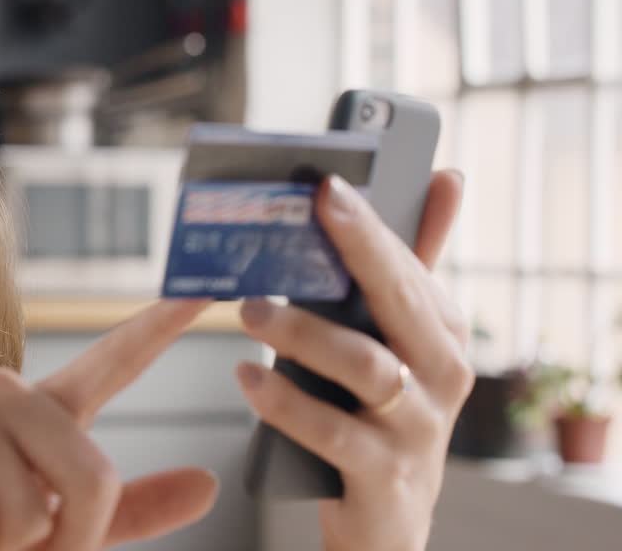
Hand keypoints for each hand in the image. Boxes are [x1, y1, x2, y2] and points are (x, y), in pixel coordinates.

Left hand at [234, 170, 471, 550]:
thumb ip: (409, 265)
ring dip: (303, 332)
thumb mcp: (400, 341)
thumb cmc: (382, 412)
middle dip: (356, 250)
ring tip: (249, 310)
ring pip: (366, 367)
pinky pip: (331, 433)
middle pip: (398, 302)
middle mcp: (442, 376)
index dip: (368, 224)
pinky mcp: (382, 477)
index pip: (406, 266)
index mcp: (442, 332)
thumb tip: (446, 176)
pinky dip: (285, 402)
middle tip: (305, 213)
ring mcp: (416, 429)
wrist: (387, 518)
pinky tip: (247, 377)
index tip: (328, 185)